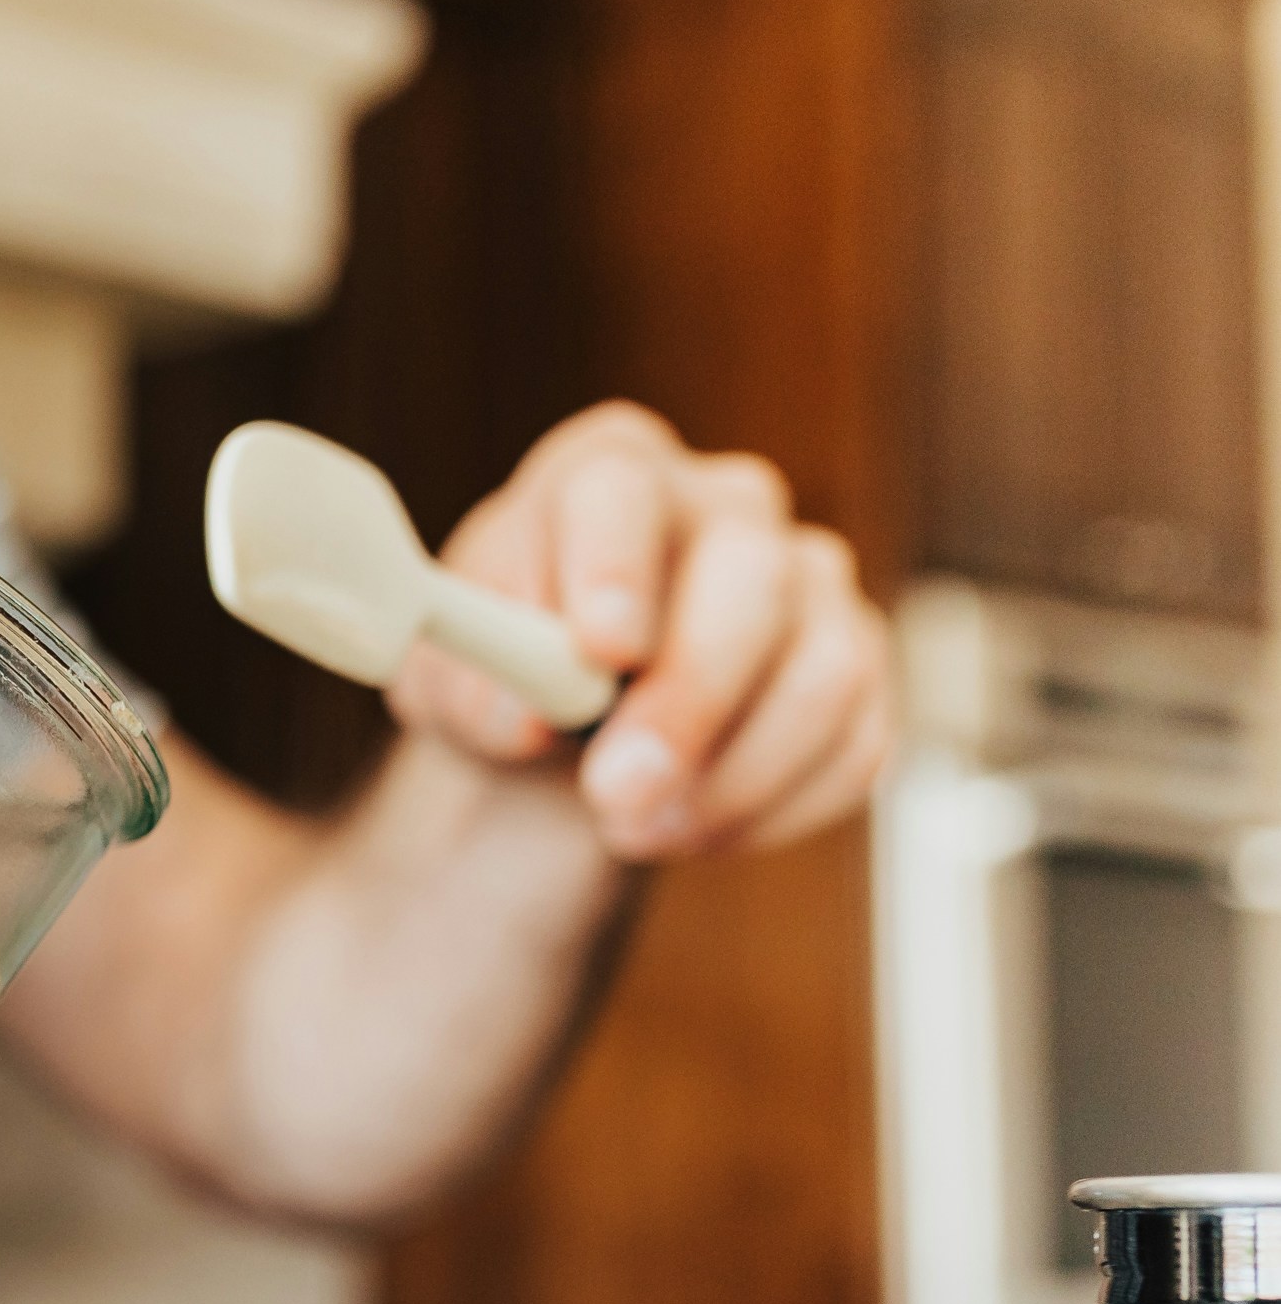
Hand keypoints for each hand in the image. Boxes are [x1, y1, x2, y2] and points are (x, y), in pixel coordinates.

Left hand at [393, 401, 893, 860]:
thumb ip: (469, 685)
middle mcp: (725, 508)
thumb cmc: (500, 685)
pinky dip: (769, 808)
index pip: (620, 488)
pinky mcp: (855, 671)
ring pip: (822, 669)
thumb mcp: (448, 683)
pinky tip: (689, 829)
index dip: (614, 565)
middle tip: (616, 793)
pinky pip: (853, 744)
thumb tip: (521, 712)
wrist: (553, 750)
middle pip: (748, 574)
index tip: (600, 649)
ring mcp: (807, 584)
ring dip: (731, 776)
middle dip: (687, 698)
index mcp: (608, 473)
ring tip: (634, 830)